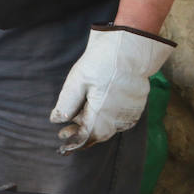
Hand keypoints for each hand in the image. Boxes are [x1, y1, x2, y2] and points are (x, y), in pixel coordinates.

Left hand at [50, 26, 173, 153]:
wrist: (130, 48)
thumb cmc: (102, 62)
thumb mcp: (77, 80)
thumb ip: (67, 103)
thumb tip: (56, 120)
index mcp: (103, 114)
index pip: (87, 136)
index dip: (74, 142)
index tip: (62, 145)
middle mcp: (119, 118)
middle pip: (98, 134)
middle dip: (81, 134)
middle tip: (64, 132)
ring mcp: (130, 112)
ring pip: (109, 127)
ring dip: (93, 126)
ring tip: (77, 120)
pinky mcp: (137, 105)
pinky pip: (119, 120)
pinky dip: (106, 119)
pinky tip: (96, 111)